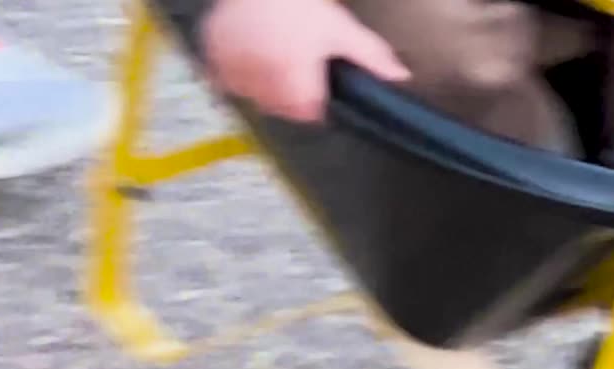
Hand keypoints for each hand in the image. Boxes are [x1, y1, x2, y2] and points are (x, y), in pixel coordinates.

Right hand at [201, 0, 409, 122]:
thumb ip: (370, 57)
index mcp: (294, 74)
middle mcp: (261, 75)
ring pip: (254, 96)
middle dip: (291, 94)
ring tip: (274, 58)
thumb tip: (398, 77)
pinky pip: (228, 80)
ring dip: (264, 86)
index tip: (315, 90)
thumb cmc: (299, 2)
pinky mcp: (214, 56)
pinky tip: (252, 55)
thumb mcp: (341, 29)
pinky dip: (239, 74)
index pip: (306, 113)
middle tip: (295, 67)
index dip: (314, 104)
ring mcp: (234, 66)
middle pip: (281, 108)